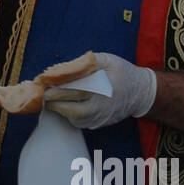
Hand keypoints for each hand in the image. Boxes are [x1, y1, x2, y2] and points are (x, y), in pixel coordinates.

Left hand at [42, 52, 156, 129]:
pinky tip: (62, 105)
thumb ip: (87, 61)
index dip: (59, 88)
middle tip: (42, 93)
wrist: (141, 93)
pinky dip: (68, 115)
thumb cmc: (122, 73)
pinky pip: (79, 122)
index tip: (45, 83)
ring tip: (49, 99)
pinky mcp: (99, 124)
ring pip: (74, 118)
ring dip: (59, 109)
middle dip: (54, 101)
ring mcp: (101, 118)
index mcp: (105, 87)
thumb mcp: (108, 60)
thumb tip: (63, 67)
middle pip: (73, 108)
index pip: (78, 90)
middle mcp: (103, 106)